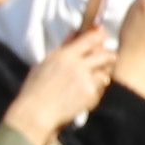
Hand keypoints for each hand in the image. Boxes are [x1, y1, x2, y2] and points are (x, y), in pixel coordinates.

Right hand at [4, 14, 118, 144]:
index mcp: (64, 55)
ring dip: (103, 74)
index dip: (100, 37)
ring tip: (91, 79)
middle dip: (108, 57)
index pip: (90, 39)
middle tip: (106, 60)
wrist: (35, 112)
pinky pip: (100, 88)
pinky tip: (83, 94)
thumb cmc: (36, 88)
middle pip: (105, 55)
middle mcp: (77, 65)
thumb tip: (75, 31)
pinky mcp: (90, 94)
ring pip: (106, 72)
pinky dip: (96, 90)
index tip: (103, 37)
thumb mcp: (45, 63)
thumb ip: (63, 47)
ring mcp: (85, 80)